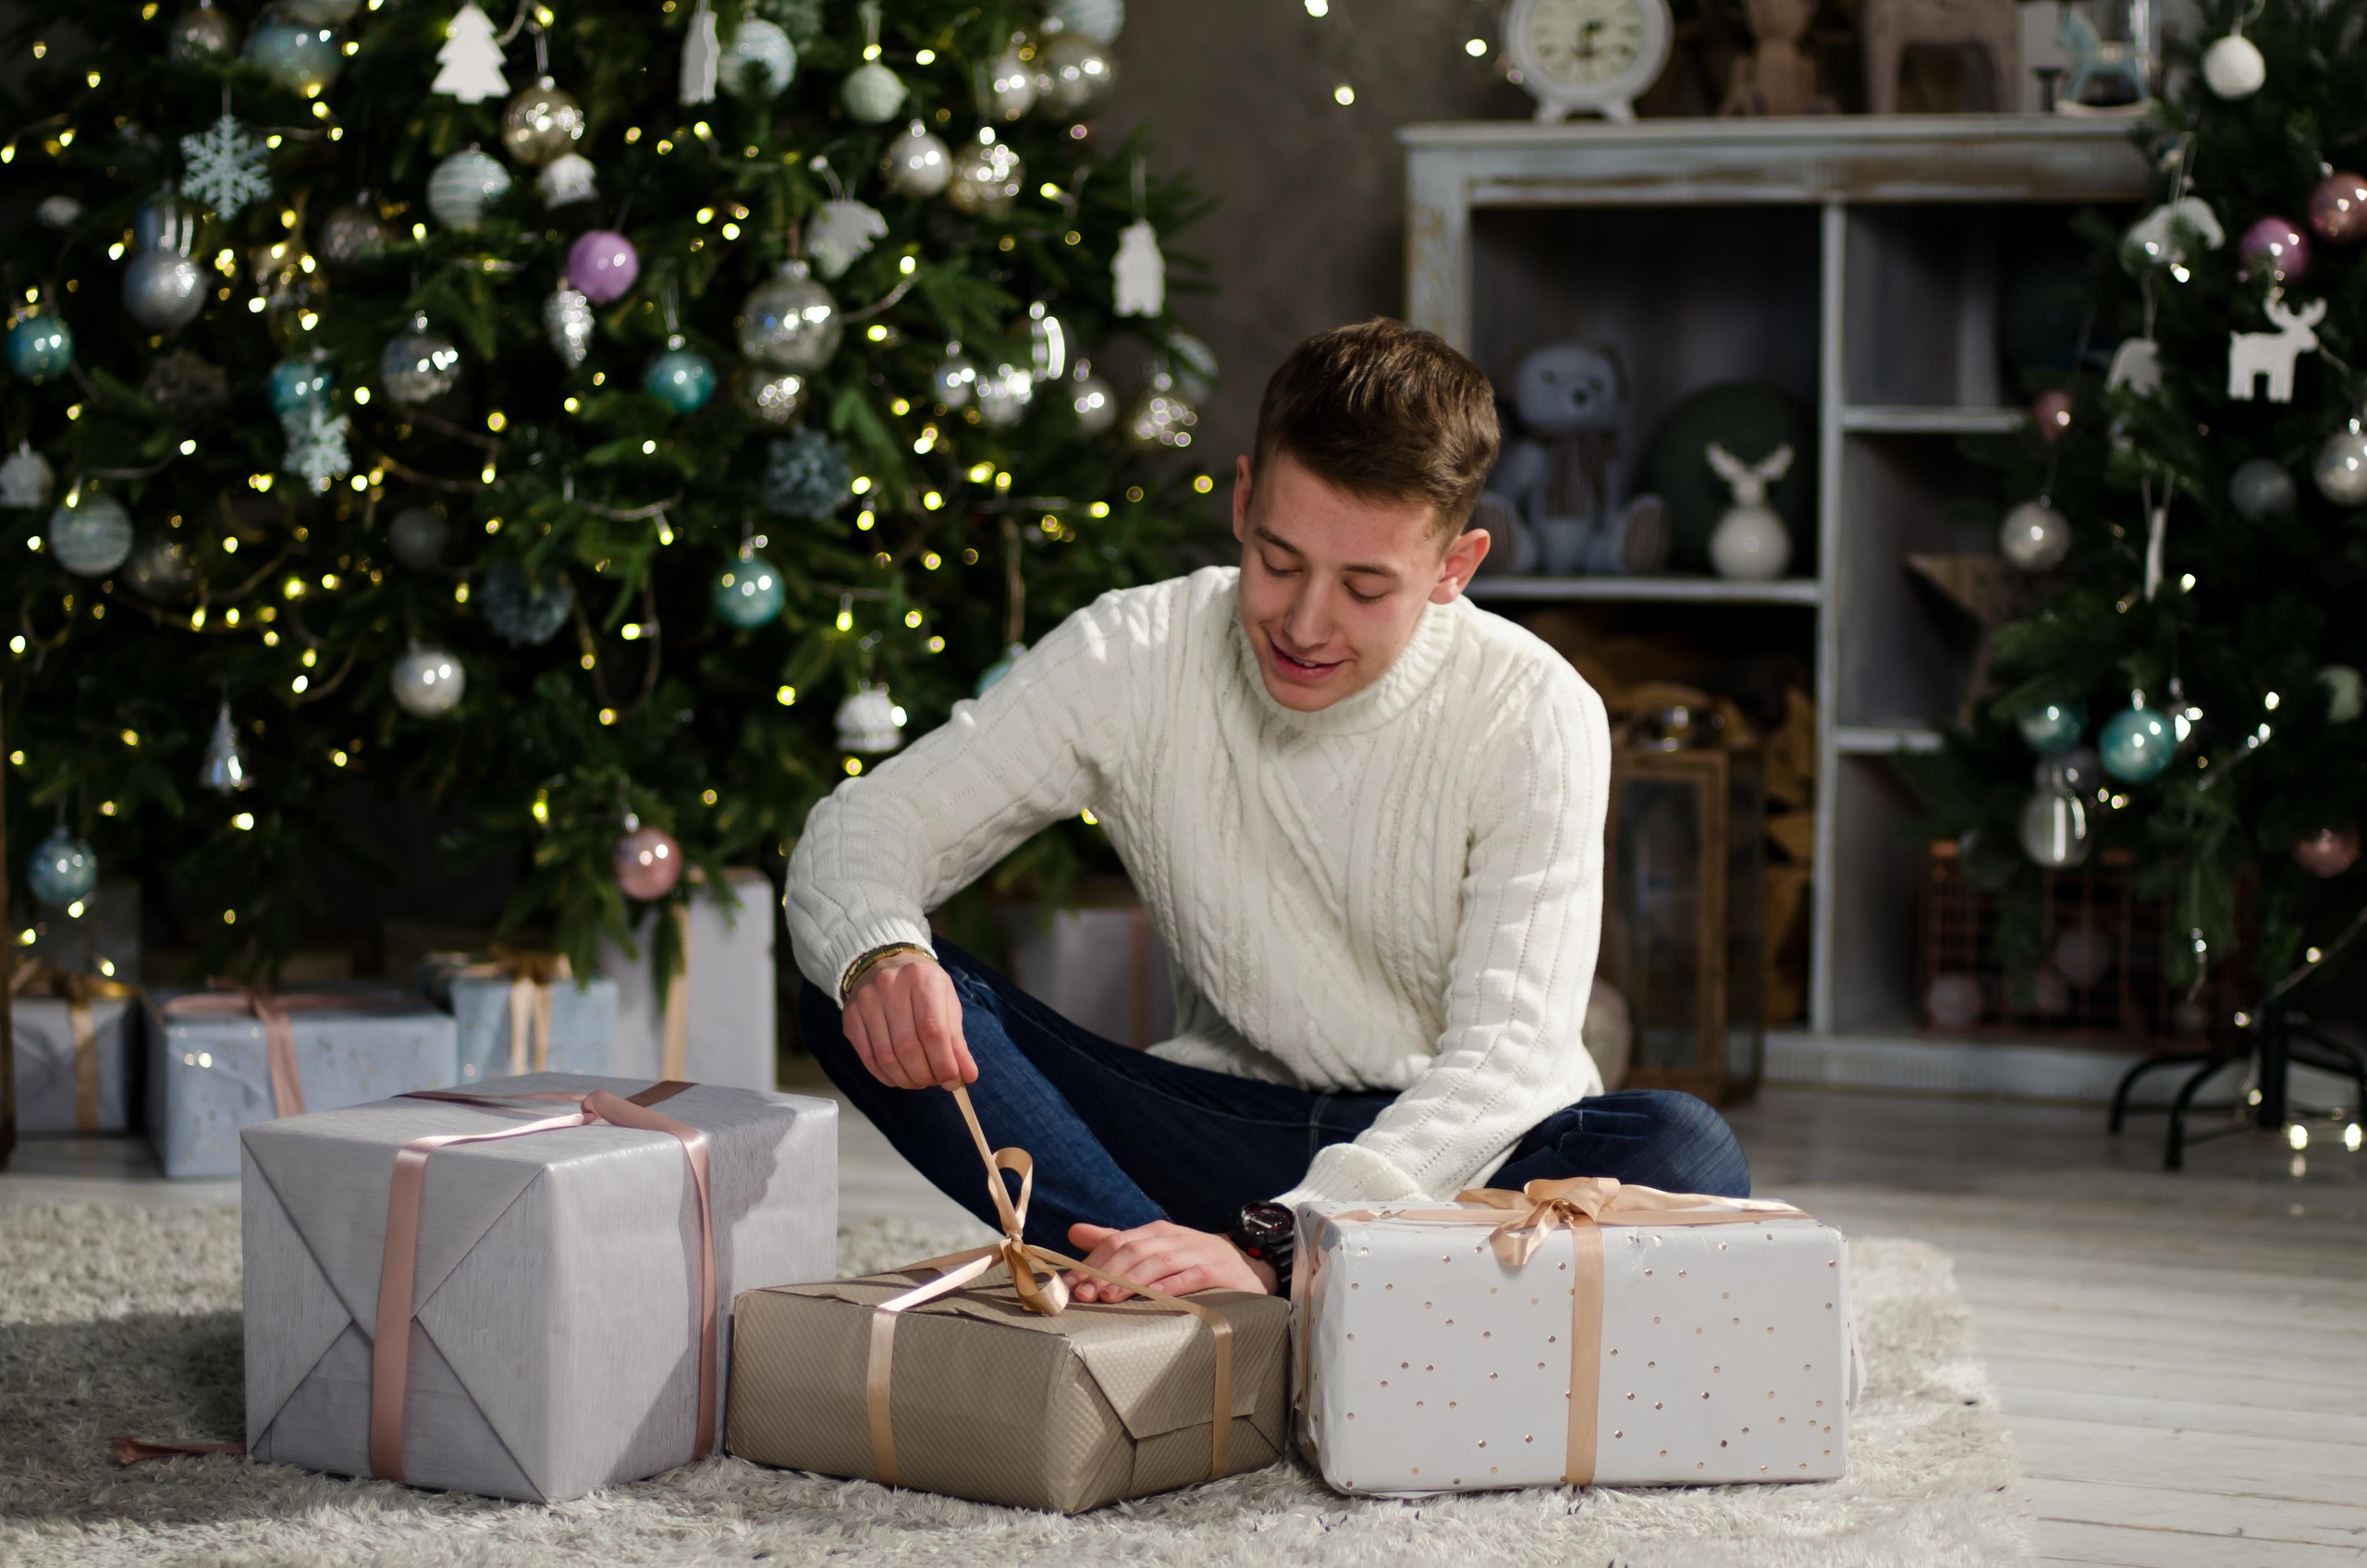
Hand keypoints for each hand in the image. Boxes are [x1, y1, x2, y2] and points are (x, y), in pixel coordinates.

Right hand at [841, 952, 976, 1090]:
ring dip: (906, 1078)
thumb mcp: (947, 1004)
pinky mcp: (850, 1016)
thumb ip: (957, 1041)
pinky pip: (868, 1058)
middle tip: (936, 1081)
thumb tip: (967, 1076)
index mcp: (921, 979)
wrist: (887, 962)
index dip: (944, 1063)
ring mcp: (866, 1001)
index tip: (953, 1080)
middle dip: (925, 1074)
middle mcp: (889, 986)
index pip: (932, 1031)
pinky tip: (899, 1077)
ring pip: (886, 1057)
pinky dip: (886, 1076)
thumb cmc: (924, 986)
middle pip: (908, 1047)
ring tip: (920, 1081)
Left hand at [1062, 1220, 1277, 1302]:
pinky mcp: (1219, 1272)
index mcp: (1156, 1232)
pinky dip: (1172, 1285)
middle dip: (1106, 1272)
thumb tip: (1074, 1232)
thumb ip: (1116, 1242)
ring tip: (1109, 1297)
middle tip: (1085, 1293)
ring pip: (1159, 1262)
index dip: (1092, 1261)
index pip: (1117, 1241)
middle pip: (1134, 1250)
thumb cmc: (1192, 1260)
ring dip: (1131, 1279)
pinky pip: (1192, 1277)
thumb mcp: (1155, 1249)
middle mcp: (1175, 1238)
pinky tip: (1154, 1296)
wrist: (1247, 1265)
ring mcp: (1197, 1253)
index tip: (1070, 1284)